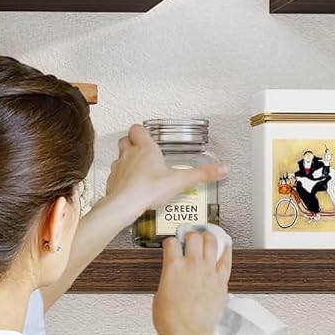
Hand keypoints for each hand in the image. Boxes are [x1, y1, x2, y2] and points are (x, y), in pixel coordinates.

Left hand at [104, 124, 228, 219]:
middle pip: (126, 140)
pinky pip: (115, 175)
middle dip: (133, 141)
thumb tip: (221, 169)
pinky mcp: (113, 182)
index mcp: (145, 149)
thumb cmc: (147, 190)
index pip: (138, 129)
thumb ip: (202, 174)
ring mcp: (119, 168)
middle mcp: (129, 155)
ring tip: (136, 166)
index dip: (142, 130)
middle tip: (141, 146)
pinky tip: (129, 185)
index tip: (147, 132)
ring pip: (119, 156)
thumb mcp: (180, 181)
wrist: (124, 205)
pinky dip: (121, 177)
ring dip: (126, 158)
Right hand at [152, 231, 230, 334]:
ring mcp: (209, 272)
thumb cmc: (171, 321)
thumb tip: (171, 279)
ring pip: (212, 242)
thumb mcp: (159, 295)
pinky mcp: (221, 281)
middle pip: (194, 237)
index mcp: (173, 267)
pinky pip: (226, 259)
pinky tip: (225, 244)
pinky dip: (226, 249)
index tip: (171, 244)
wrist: (188, 334)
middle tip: (190, 236)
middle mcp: (192, 266)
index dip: (170, 242)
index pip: (171, 242)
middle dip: (190, 235)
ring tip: (206, 236)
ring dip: (208, 237)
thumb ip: (167, 280)